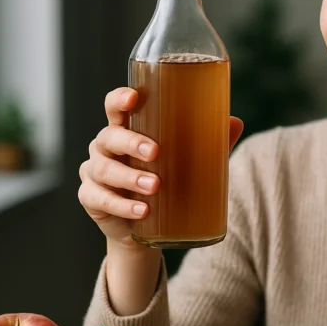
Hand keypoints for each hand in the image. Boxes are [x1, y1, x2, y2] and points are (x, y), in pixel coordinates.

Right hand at [78, 87, 243, 247]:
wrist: (148, 227)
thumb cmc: (167, 181)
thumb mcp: (188, 161)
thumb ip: (209, 142)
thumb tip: (235, 122)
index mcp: (126, 130)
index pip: (114, 107)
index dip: (119, 99)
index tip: (133, 98)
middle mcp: (105, 147)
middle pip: (109, 137)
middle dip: (131, 142)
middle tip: (155, 152)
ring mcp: (94, 173)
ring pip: (105, 170)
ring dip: (130, 177)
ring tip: (156, 186)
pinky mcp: (91, 199)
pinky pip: (101, 200)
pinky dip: (122, 206)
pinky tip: (142, 211)